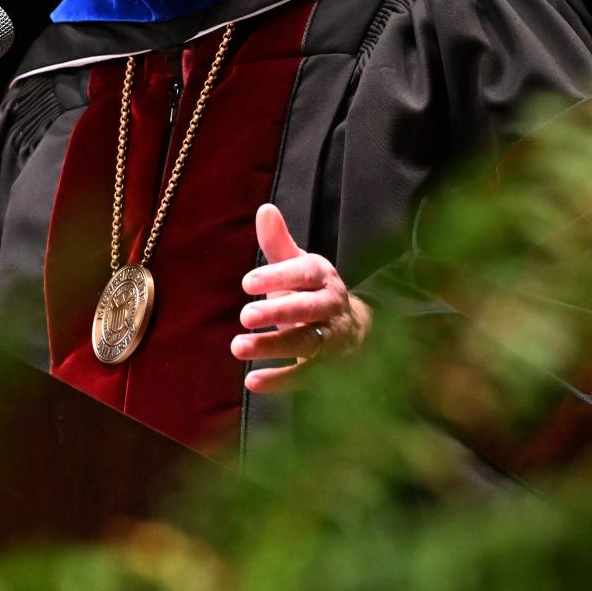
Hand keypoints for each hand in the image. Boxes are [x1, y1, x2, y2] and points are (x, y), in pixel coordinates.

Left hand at [230, 203, 372, 392]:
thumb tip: (264, 209)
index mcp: (321, 276)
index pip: (302, 274)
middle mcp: (330, 305)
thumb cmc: (311, 290)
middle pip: (307, 309)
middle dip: (278, 312)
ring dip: (272, 346)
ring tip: (237, 347)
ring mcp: (332, 338)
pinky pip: (306, 375)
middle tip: (244, 316)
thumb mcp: (297, 264)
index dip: (276, 277)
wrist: (354, 328)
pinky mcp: (328, 367)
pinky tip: (252, 382)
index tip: (246, 282)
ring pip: (306, 343)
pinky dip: (280, 380)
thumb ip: (278, 242)